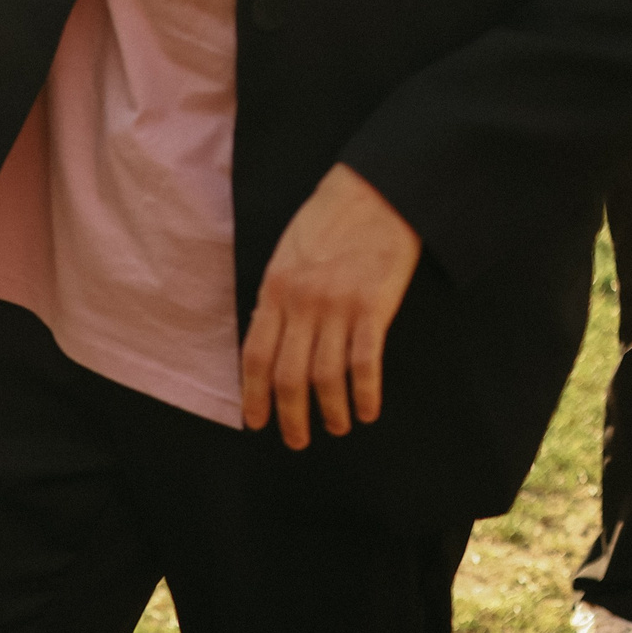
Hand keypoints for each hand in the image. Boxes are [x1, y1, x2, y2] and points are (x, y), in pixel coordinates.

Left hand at [240, 163, 421, 449]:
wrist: (377, 191)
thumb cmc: (329, 221)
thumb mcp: (287, 256)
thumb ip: (276, 298)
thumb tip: (265, 339)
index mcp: (274, 291)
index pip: (254, 357)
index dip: (253, 395)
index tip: (256, 422)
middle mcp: (301, 304)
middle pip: (288, 375)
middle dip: (291, 416)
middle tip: (297, 440)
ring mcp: (338, 306)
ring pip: (326, 376)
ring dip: (330, 411)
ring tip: (337, 428)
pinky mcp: (374, 306)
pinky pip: (365, 362)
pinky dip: (365, 393)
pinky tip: (368, 411)